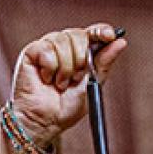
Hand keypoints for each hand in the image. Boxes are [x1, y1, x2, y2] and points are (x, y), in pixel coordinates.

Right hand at [10, 24, 125, 145]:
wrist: (45, 122)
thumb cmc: (65, 108)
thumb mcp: (92, 85)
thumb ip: (104, 62)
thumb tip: (121, 42)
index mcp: (79, 53)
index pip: (92, 33)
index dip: (101, 31)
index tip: (109, 36)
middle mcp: (63, 46)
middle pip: (78, 34)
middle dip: (81, 59)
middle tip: (75, 79)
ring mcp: (47, 47)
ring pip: (63, 41)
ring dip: (65, 68)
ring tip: (60, 84)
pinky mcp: (32, 52)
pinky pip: (47, 49)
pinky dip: (50, 68)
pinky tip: (47, 79)